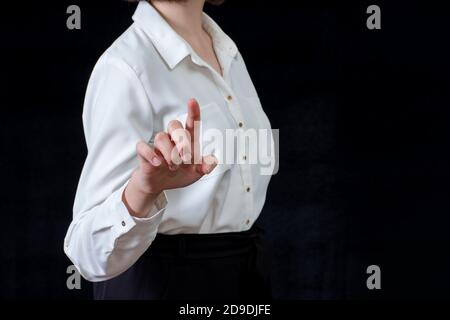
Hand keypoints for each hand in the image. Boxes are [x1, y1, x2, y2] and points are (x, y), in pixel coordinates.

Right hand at [123, 99, 216, 216]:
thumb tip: (212, 161)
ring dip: (169, 153)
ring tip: (173, 166)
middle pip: (174, 125)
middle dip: (182, 140)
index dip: (192, 112)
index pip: (190, 123)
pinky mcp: (145, 154)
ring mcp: (158, 146)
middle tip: (185, 158)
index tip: (192, 101)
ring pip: (161, 137)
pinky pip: (143, 146)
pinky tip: (158, 163)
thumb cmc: (179, 174)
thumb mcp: (196, 173)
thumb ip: (205, 166)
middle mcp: (172, 139)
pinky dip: (151, 154)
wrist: (160, 185)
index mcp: (186, 141)